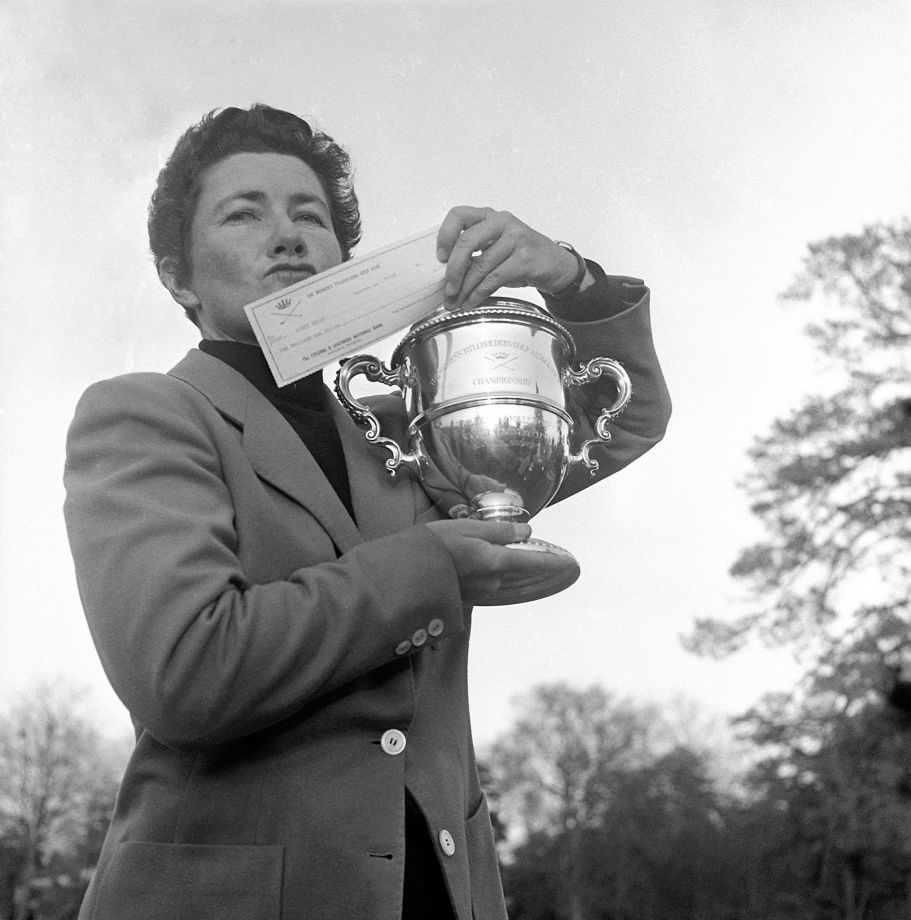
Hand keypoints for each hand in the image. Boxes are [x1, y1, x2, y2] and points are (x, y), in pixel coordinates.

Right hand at [425, 518, 575, 605]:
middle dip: (544, 569)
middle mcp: (494, 582)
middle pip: (526, 576)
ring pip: (514, 584)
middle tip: (562, 564)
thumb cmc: (434, 545)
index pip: (534, 562)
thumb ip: (498, 530)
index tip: (571, 561)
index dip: (554, 561)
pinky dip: (512, 582)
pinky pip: (499, 589)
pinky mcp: (470, 596)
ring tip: (541, 569)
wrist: (406, 574)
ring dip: (529, 577)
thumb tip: (525, 531)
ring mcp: (482, 592)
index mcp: (495, 562)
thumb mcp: (466, 527)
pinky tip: (511, 577)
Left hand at [436, 206, 579, 310]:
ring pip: (480, 266)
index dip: (445, 236)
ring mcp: (515, 239)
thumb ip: (473, 253)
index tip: (440, 258)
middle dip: (453, 271)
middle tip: (448, 290)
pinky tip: (472, 302)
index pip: (459, 215)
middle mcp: (501, 222)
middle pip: (466, 242)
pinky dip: (479, 294)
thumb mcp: (495, 246)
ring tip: (457, 302)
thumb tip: (445, 277)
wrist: (555, 264)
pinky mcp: (524, 259)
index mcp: (489, 216)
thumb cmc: (520, 256)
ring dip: (465, 289)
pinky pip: (493, 279)